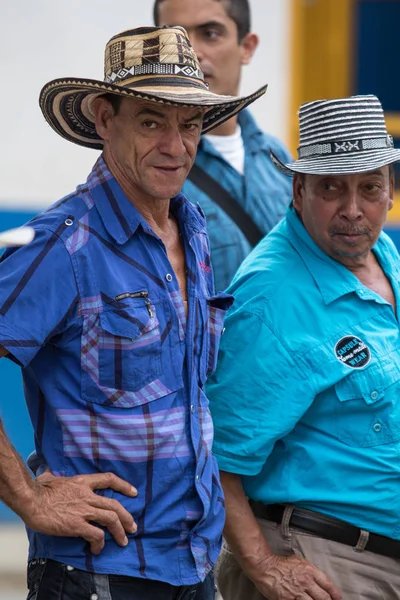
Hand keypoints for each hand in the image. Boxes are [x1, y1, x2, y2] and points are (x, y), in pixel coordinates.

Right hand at [19, 472, 137, 554]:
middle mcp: (87, 495)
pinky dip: (100, 543)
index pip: (109, 479)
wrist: (31, 500)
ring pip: (111, 519)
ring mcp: (83, 510)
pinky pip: (96, 535)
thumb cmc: (37, 489)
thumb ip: (52, 475)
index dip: (124, 485)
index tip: (133, 492)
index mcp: (82, 482)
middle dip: (127, 517)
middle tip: (132, 527)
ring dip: (119, 532)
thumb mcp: (49, 477)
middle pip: (115, 505)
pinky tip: (97, 549)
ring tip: (122, 541)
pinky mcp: (76, 525)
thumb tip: (46, 472)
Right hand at [254, 553, 341, 599]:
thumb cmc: (280, 564)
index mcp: (309, 570)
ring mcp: (298, 592)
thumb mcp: (298, 561)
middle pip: (324, 597)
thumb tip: (318, 579)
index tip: (338, 598)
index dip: (335, 594)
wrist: (265, 567)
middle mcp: (306, 581)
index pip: (328, 584)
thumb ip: (309, 570)